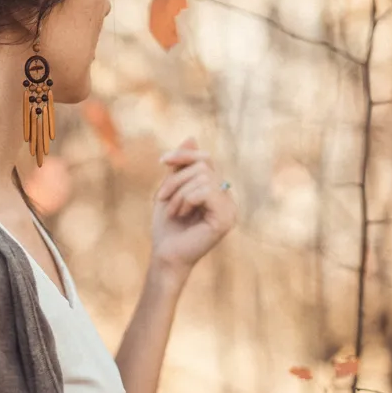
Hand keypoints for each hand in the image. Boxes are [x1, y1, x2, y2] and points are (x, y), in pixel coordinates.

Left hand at [149, 137, 236, 277]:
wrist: (165, 255)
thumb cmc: (166, 227)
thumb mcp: (170, 189)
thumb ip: (181, 166)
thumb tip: (192, 137)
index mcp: (216, 191)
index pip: (206, 160)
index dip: (184, 155)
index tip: (162, 161)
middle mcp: (227, 198)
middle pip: (203, 166)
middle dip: (176, 179)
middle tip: (162, 198)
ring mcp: (229, 209)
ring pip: (203, 178)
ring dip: (179, 192)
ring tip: (172, 211)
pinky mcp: (226, 219)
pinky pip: (206, 192)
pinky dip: (187, 199)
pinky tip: (181, 214)